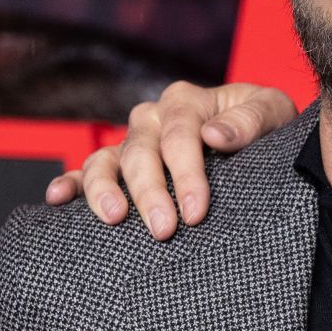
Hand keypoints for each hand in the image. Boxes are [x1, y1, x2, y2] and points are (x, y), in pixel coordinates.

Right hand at [44, 81, 297, 239]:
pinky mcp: (119, 163)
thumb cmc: (267, 124)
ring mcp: (132, 140)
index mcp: (187, 101)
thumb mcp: (274, 111)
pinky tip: (57, 199)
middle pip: (141, 153)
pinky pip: (85, 170)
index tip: (196, 211)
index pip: (180, 137)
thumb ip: (250, 120)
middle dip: (150, 193)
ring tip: (114, 218)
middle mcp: (152, 117)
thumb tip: (213, 135)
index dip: (187, 175)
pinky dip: (70, 183)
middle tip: (164, 229)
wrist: (261, 134)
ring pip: (105, 160)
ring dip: (104, 190)